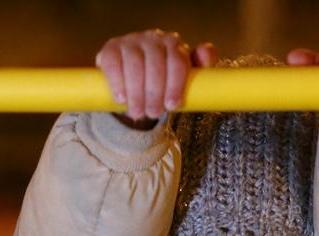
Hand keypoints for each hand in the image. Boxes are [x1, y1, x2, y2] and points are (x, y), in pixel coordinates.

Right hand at [96, 29, 217, 120]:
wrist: (135, 80)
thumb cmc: (164, 79)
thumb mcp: (184, 75)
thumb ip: (200, 65)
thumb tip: (207, 54)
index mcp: (173, 44)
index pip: (177, 60)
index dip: (175, 84)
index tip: (172, 106)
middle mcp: (152, 38)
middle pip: (155, 63)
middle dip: (155, 92)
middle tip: (154, 113)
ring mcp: (130, 41)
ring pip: (134, 64)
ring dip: (136, 92)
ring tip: (138, 112)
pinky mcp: (111, 49)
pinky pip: (113, 63)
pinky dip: (117, 82)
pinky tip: (121, 98)